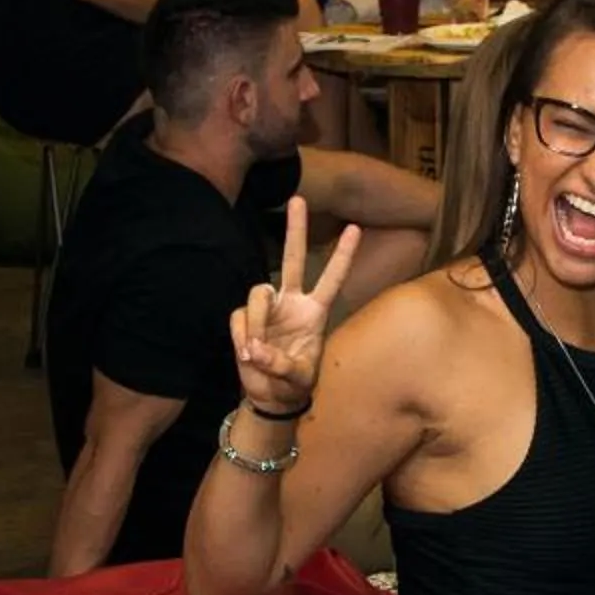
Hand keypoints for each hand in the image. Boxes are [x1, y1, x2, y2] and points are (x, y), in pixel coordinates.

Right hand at [228, 197, 356, 417]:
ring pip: (258, 293)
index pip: (332, 278)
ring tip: (254, 352)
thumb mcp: (299, 380)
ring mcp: (268, 309)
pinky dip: (241, 337)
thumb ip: (281, 365)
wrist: (271, 396)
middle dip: (296, 230)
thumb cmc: (294, 384)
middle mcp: (292, 303)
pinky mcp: (245, 318)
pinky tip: (248, 355)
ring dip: (255, 322)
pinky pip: (239, 318)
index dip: (343, 255)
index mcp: (315, 312)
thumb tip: (257, 350)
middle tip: (298, 198)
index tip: (355, 228)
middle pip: (293, 259)